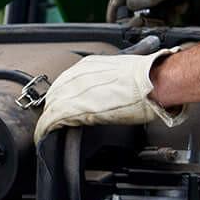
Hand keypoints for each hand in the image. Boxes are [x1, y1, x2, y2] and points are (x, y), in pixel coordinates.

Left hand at [34, 54, 180, 140]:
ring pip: (51, 106)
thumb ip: (109, 80)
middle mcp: (79, 75)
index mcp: (89, 65)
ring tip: (46, 130)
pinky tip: (44, 135)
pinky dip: (45, 128)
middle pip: (55, 93)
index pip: (65, 81)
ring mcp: (76, 90)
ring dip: (48, 119)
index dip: (62, 95)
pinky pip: (53, 118)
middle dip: (53, 107)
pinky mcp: (76, 107)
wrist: (155, 82)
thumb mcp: (122, 72)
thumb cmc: (147, 78)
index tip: (63, 104)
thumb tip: (111, 90)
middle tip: (54, 120)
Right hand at [106, 0, 199, 22]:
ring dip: (162, 12)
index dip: (115, 8)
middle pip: (139, 0)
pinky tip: (183, 5)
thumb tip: (130, 5)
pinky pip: (169, 1)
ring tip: (172, 14)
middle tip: (151, 25)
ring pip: (156, 3)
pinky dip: (174, 6)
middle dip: (144, 14)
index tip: (112, 23)